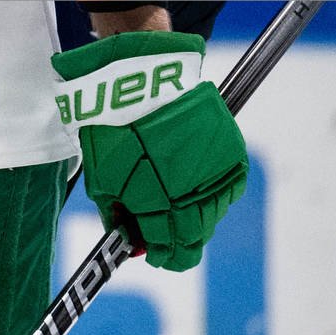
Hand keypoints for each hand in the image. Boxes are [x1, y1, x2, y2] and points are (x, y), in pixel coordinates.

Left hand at [50, 30, 248, 270]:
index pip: (173, 252)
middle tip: (156, 226)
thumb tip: (129, 238)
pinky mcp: (233, 156)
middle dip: (175, 238)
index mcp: (164, 207)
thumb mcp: (101, 177)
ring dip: (192, 213)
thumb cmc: (114, 127)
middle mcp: (199, 198)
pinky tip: (186, 176)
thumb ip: (117, 213)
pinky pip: (224, 188)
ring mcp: (220, 177)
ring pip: (212, 215)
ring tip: (168, 193)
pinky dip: (207, 189)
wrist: (143, 80)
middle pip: (196, 238)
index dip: (158, 254)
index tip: (147, 249)